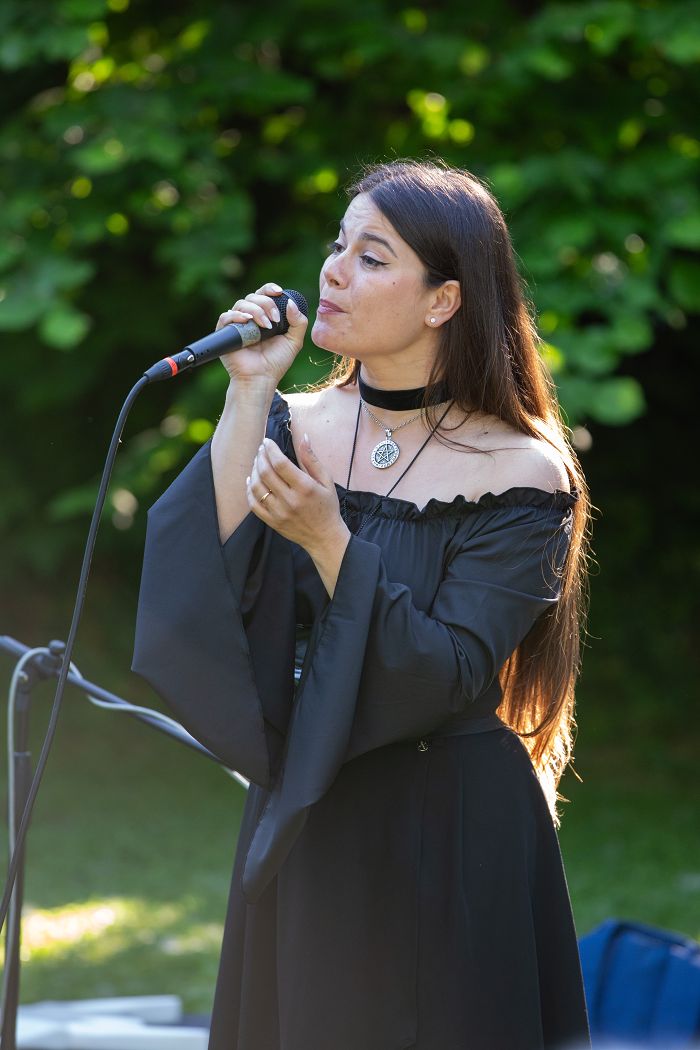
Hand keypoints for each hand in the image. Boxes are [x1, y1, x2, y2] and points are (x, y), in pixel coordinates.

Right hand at [216, 282, 306, 385]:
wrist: (261, 379)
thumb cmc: (276, 362)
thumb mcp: (294, 341)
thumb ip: (298, 322)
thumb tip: (290, 302)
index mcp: (264, 316)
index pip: (263, 294)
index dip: (269, 289)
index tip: (279, 292)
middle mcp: (249, 317)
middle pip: (254, 296)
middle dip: (266, 304)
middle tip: (275, 320)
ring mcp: (236, 324)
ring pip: (242, 303)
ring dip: (256, 310)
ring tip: (266, 326)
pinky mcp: (224, 333)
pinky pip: (226, 316)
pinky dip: (237, 315)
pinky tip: (247, 320)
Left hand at [246, 435, 350, 562]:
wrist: (324, 537)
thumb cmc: (327, 507)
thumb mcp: (326, 481)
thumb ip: (312, 459)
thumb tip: (303, 438)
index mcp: (305, 488)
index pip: (280, 463)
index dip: (271, 449)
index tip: (267, 442)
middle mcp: (290, 500)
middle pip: (266, 473)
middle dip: (260, 457)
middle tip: (261, 449)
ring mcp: (279, 512)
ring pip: (257, 487)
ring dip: (253, 471)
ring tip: (257, 462)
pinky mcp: (272, 522)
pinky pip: (254, 504)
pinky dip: (249, 490)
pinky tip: (251, 480)